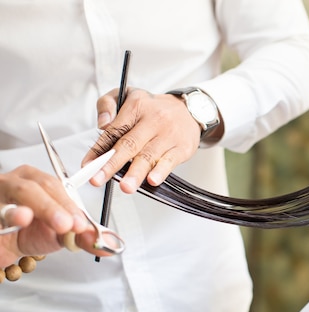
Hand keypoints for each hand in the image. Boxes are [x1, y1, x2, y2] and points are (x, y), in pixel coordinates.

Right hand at [0, 166, 111, 266]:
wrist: (4, 246)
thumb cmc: (31, 232)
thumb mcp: (61, 234)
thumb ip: (83, 237)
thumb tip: (108, 244)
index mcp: (37, 181)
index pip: (56, 186)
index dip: (69, 205)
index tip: (80, 224)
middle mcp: (13, 183)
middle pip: (32, 189)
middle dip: (50, 208)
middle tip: (64, 226)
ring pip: (8, 199)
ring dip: (16, 211)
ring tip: (25, 218)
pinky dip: (0, 223)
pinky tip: (4, 229)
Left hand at [82, 87, 200, 192]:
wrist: (188, 110)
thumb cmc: (153, 109)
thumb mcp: (128, 95)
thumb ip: (107, 104)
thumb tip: (102, 124)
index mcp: (136, 106)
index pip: (114, 130)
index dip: (99, 150)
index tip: (88, 165)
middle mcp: (153, 120)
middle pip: (129, 144)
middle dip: (112, 164)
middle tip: (99, 178)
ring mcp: (168, 134)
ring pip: (149, 156)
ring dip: (136, 173)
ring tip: (126, 186)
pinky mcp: (182, 147)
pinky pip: (170, 161)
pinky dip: (161, 171)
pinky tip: (153, 180)